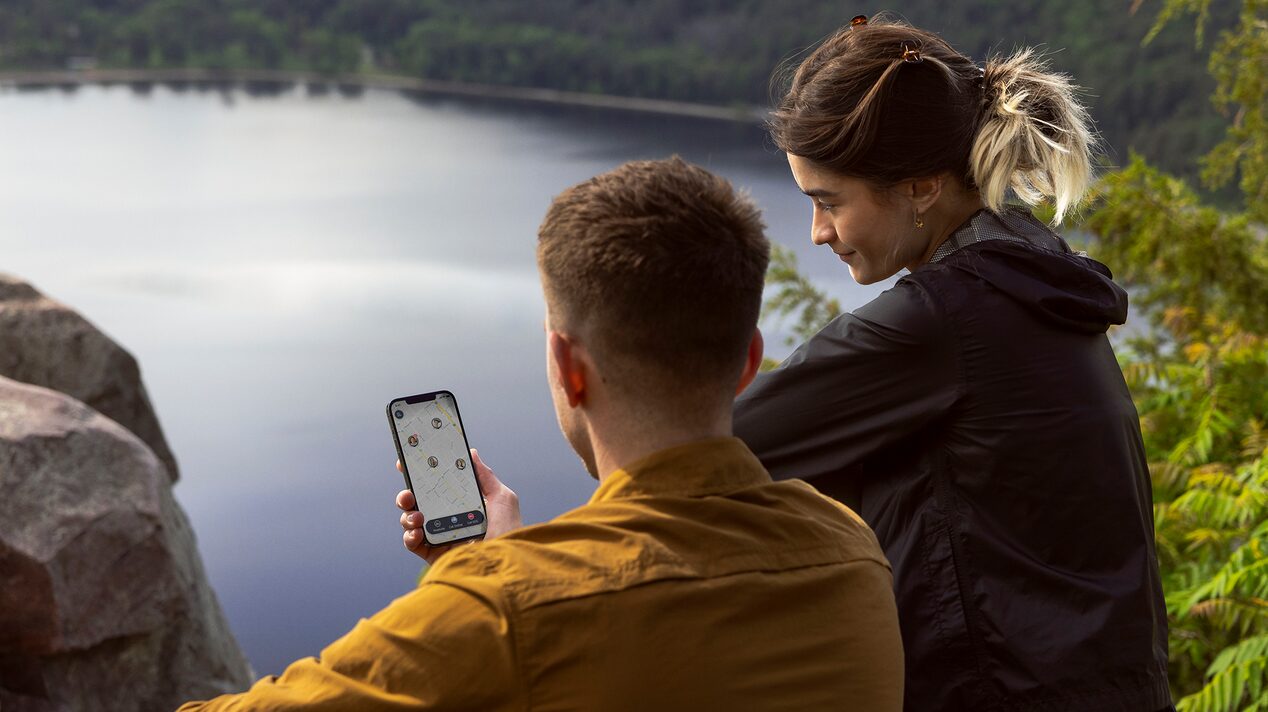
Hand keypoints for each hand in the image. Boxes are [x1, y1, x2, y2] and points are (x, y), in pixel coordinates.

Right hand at [395, 448, 521, 564]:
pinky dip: (409, 536)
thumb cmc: (510, 531)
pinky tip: (417, 532)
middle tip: (408, 494)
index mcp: (460, 503)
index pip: (435, 487)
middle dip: (406, 495)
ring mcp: (439, 536)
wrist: (507, 563)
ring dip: (407, 515)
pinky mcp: (434, 554)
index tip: (406, 462)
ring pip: (410, 521)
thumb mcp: (502, 498)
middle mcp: (446, 518)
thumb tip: (471, 453)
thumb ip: (485, 477)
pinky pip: (413, 543)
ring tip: (418, 516)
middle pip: (417, 503)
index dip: (419, 475)